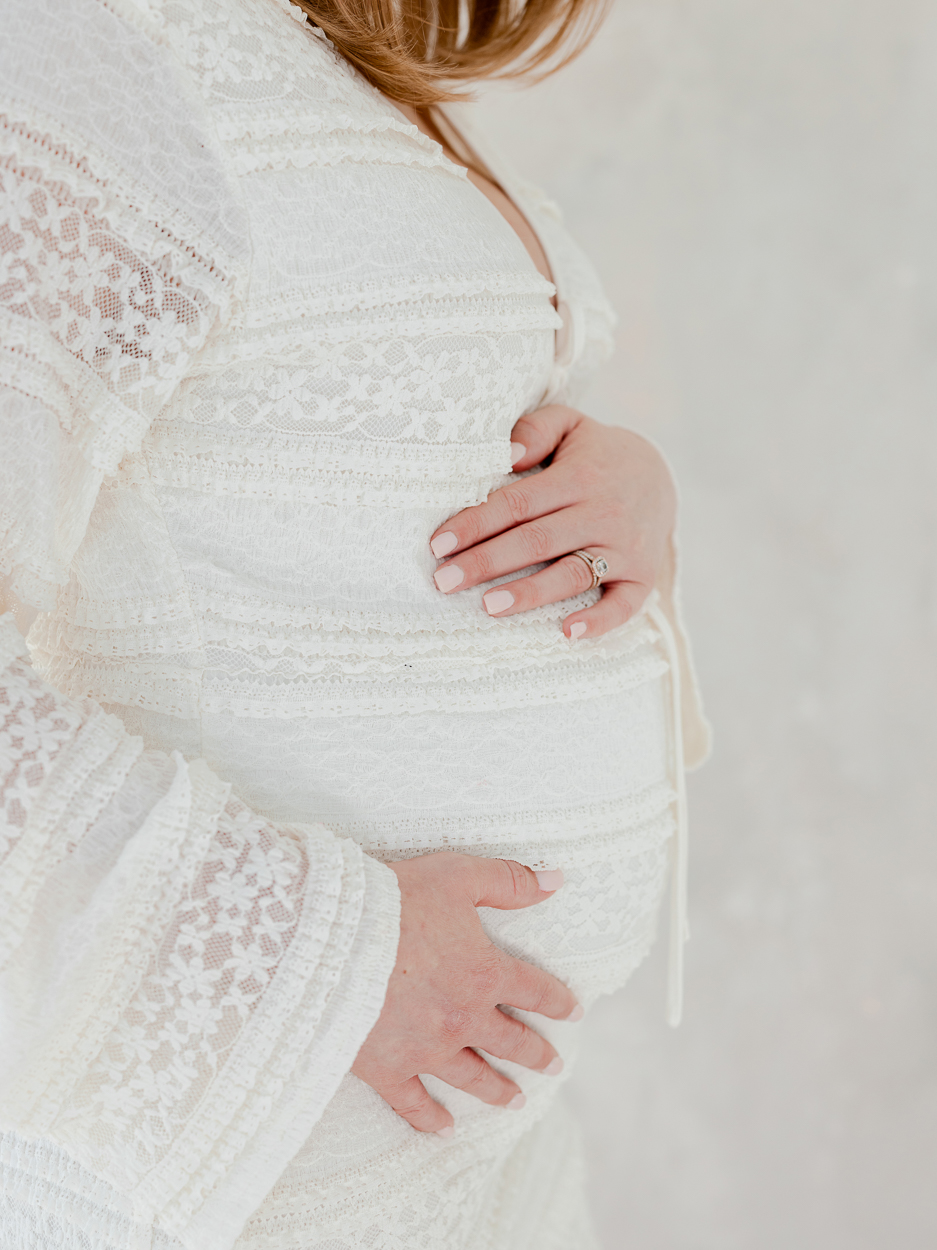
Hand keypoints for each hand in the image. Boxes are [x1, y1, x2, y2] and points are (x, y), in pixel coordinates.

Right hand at [351, 853, 580, 1135]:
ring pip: (472, 1078)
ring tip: (514, 1101)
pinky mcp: (386, 1068)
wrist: (331, 940)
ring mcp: (425, 1049)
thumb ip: (510, 880)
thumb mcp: (459, 875)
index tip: (574, 1012)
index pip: (534, 990)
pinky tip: (445, 1129)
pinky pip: (414, 1103)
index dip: (557, 1001)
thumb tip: (557, 879)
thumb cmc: (396, 900)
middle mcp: (462, 1018)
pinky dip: (430, 1119)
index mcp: (484, 974)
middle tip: (552, 1066)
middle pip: (510, 1042)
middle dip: (535, 1054)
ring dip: (496, 1090)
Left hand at [429, 406, 676, 638]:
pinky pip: (624, 605)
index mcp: (579, 477)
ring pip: (573, 574)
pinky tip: (566, 633)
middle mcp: (602, 513)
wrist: (661, 475)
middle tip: (444, 582)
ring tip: (489, 606)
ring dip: (531, 593)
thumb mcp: (570, 424)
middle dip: (486, 562)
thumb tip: (506, 453)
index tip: (438, 544)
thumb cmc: (595, 455)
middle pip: (537, 541)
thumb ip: (535, 430)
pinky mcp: (643, 576)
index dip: (476, 523)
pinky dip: (599, 622)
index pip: (518, 503)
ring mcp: (625, 548)